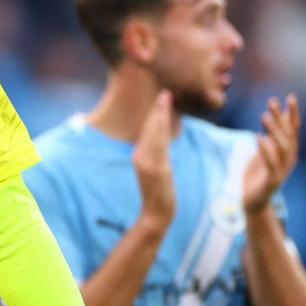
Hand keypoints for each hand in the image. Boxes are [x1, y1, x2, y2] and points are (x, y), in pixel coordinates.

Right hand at [133, 91, 174, 230]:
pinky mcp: (157, 168)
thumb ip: (156, 157)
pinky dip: (161, 129)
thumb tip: (161, 144)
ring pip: (154, 133)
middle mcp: (141, 156)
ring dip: (160, 115)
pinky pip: (159, 144)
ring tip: (165, 99)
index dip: (154, 115)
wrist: (157, 214)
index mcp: (139, 156)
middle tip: (164, 92)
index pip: (147, 131)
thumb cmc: (157, 194)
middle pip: (150, 129)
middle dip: (157, 110)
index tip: (161, 99)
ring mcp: (148, 162)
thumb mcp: (155, 171)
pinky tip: (165, 119)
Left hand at [243, 94, 301, 214]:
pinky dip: (265, 150)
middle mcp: (289, 160)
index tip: (290, 97)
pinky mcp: (272, 181)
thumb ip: (269, 137)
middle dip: (281, 118)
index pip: (293, 130)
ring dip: (273, 131)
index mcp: (288, 152)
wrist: (253, 202)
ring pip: (282, 148)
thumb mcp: (262, 152)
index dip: (293, 114)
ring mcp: (282, 171)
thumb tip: (272, 116)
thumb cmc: (257, 175)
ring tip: (263, 116)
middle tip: (272, 102)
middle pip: (288, 135)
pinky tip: (257, 137)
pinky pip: (270, 163)